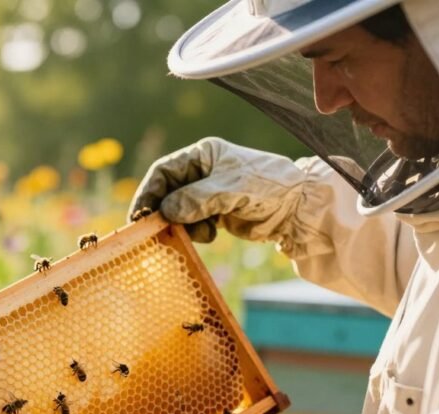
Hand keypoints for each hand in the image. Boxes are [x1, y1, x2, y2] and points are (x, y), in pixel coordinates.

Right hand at [129, 138, 312, 245]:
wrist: (298, 209)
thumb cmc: (268, 187)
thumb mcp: (232, 189)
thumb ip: (197, 199)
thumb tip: (166, 211)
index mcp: (203, 155)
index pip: (163, 171)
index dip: (148, 192)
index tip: (140, 215)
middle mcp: (202, 172)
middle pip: (167, 193)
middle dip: (163, 213)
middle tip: (155, 232)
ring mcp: (208, 194)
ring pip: (178, 212)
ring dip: (182, 225)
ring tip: (202, 232)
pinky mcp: (215, 213)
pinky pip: (192, 224)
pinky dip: (196, 233)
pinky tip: (213, 233)